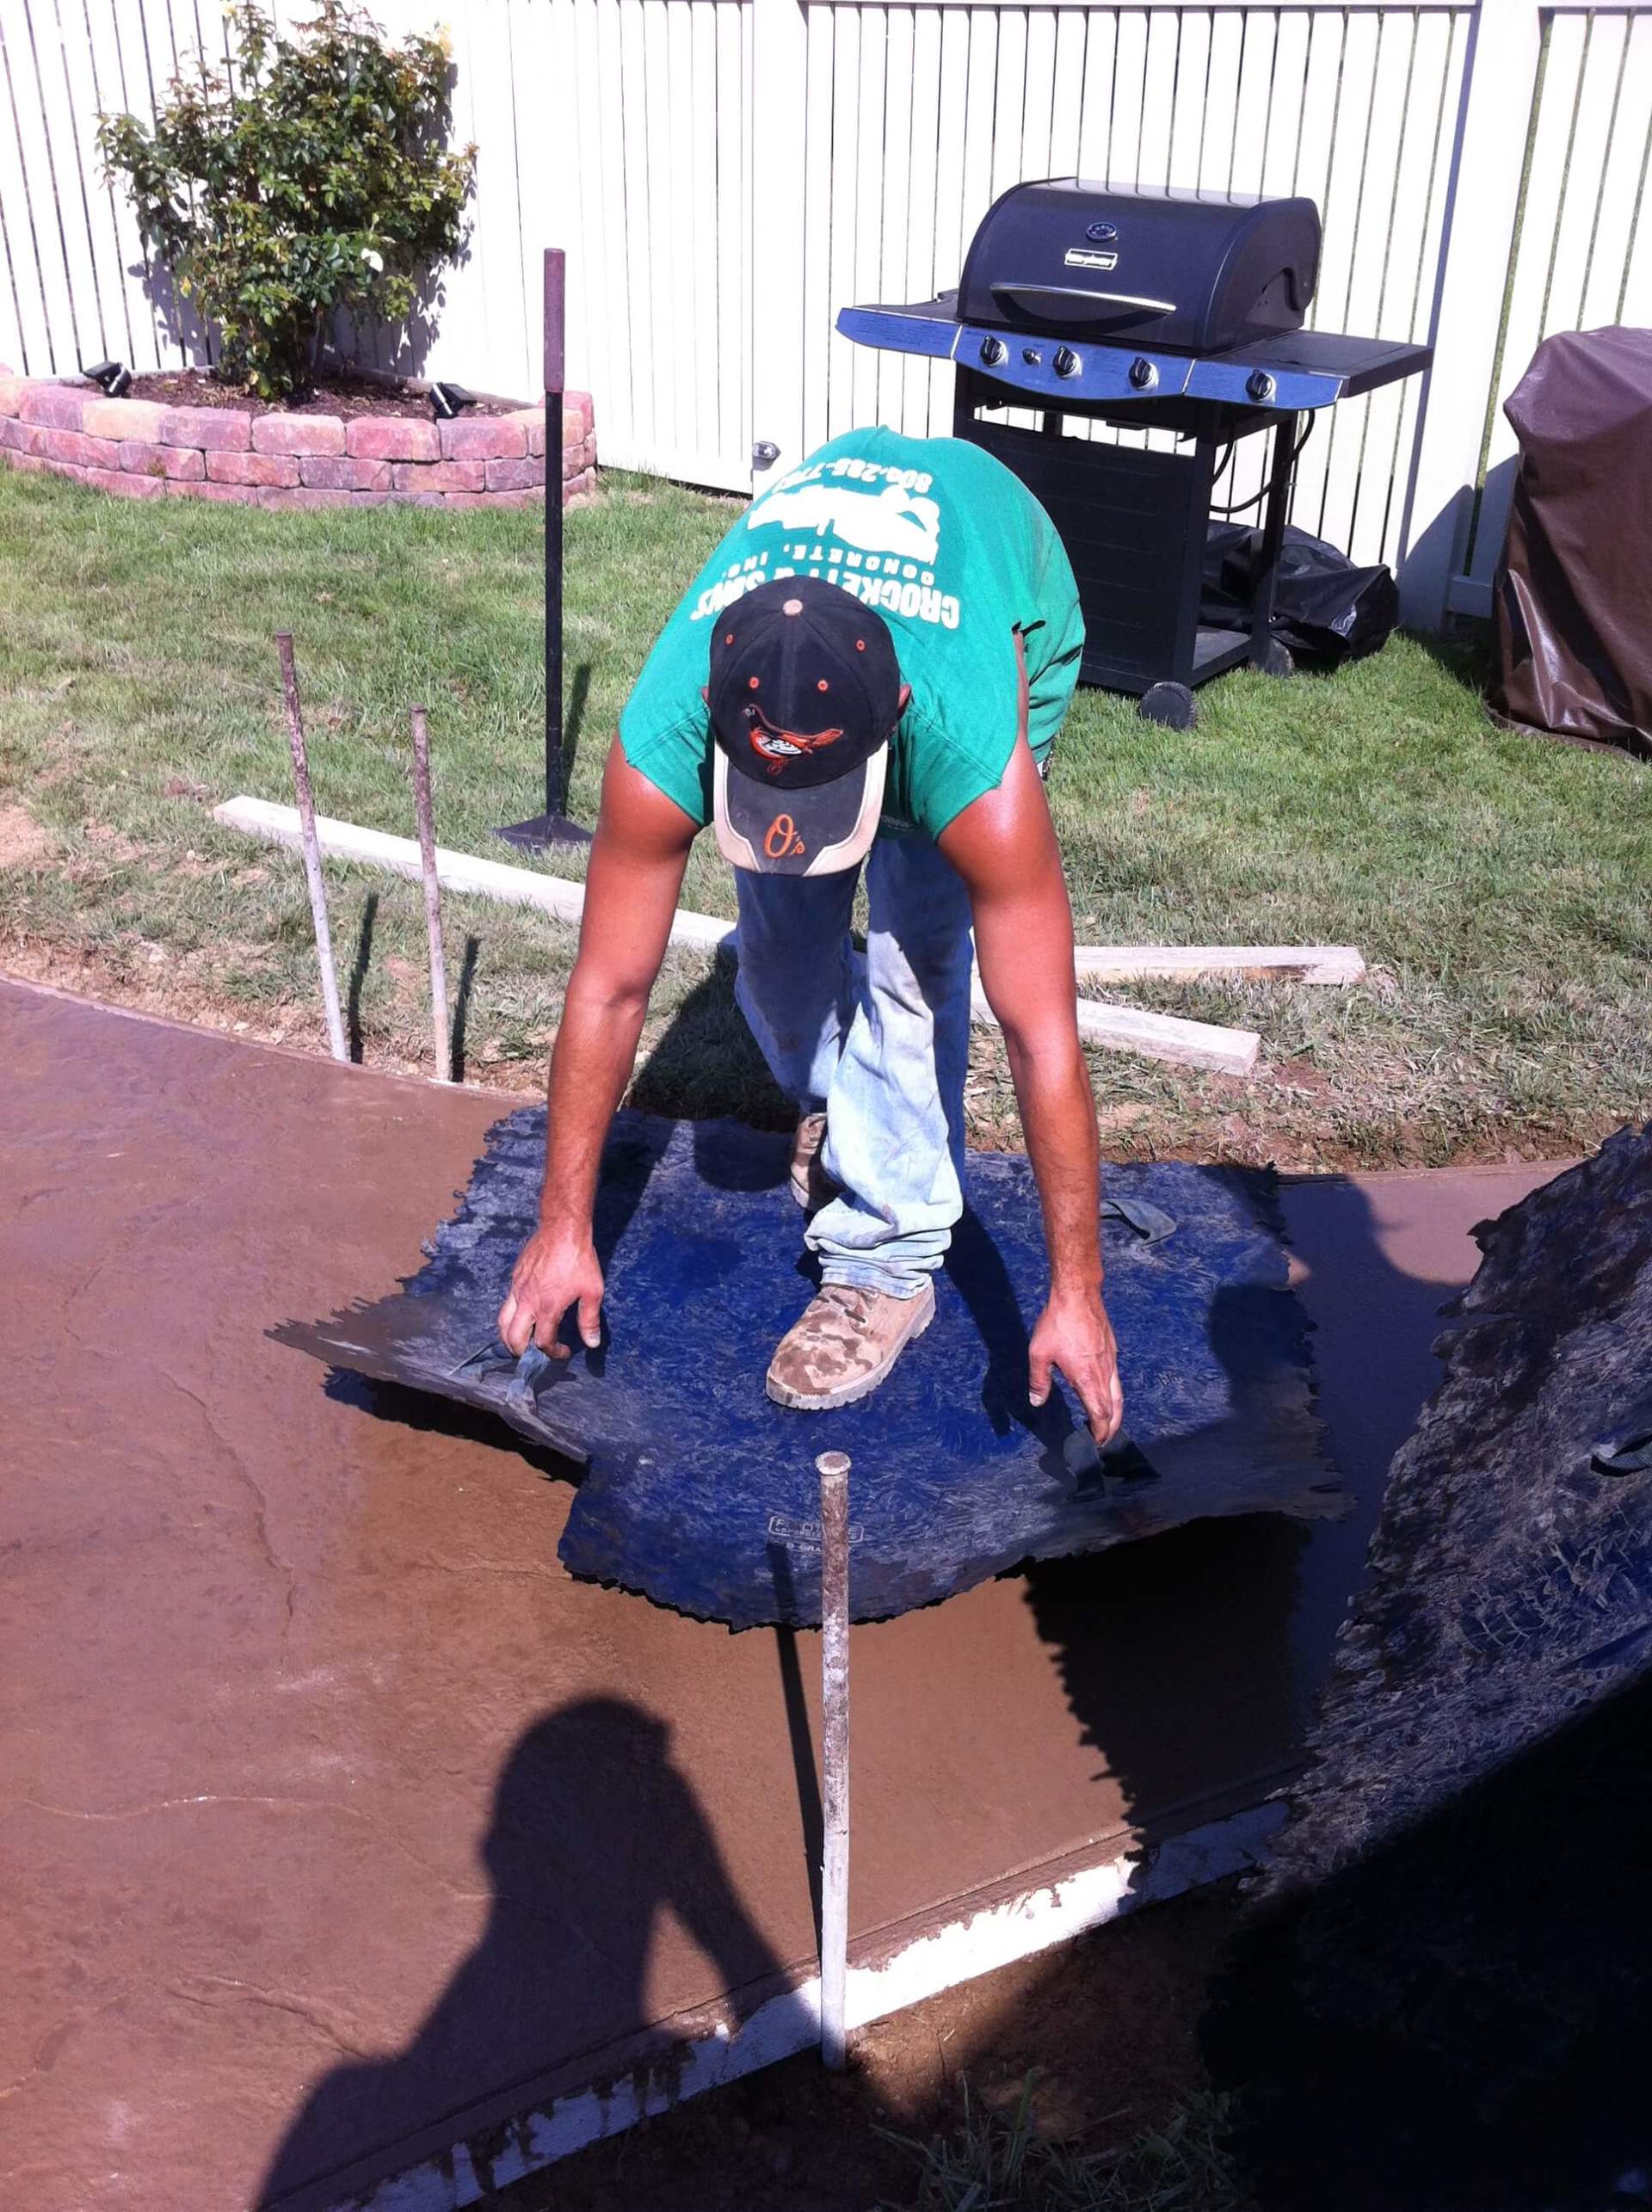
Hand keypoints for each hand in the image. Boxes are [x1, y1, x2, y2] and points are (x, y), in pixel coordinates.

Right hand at [497, 1227, 603, 1358]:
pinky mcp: (514, 1277)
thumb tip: (592, 1343)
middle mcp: (527, 1302)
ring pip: (502, 1321)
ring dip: (508, 1336)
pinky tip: (524, 1313)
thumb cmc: (580, 1259)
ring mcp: (517, 1289)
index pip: (542, 1343)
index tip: (563, 1352)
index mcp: (547, 1308)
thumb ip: (589, 1320)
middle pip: (513, 1338)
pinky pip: (506, 1302)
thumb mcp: (592, 1291)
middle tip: (534, 1353)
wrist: (562, 1229)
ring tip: (520, 1341)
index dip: (553, 1353)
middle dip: (522, 1352)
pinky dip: (510, 1315)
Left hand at [1028, 1284, 1123, 1446]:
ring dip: (1114, 1412)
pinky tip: (1103, 1392)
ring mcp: (1111, 1361)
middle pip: (1115, 1409)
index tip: (1094, 1442)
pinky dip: (1113, 1394)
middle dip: (1111, 1428)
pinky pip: (1116, 1379)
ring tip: (1106, 1422)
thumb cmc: (1057, 1323)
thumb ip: (1039, 1381)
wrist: (1078, 1294)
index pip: (1100, 1414)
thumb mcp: (1039, 1354)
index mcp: (1087, 1379)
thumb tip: (1037, 1402)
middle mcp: (1104, 1373)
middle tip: (1103, 1439)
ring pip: (1118, 1394)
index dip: (1100, 1432)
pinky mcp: (1111, 1350)